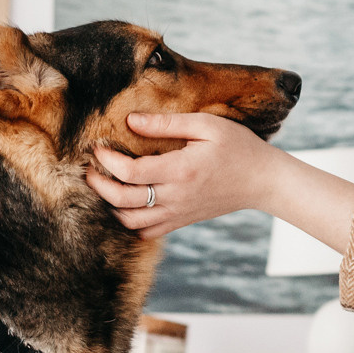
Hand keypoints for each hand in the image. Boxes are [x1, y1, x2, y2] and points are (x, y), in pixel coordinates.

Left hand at [88, 112, 353, 251]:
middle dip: (99, 185)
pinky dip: (129, 221)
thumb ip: (167, 123)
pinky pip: (146, 231)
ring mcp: (178, 213)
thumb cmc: (238, 147)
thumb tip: (131, 121)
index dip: (107, 161)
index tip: (98, 147)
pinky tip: (127, 203)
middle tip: (90, 169)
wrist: (263, 181)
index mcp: (181, 170)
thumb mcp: (206, 125)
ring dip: (111, 206)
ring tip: (106, 186)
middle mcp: (176, 196)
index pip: (130, 172)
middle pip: (123, 201)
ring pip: (130, 221)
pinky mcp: (182, 221)